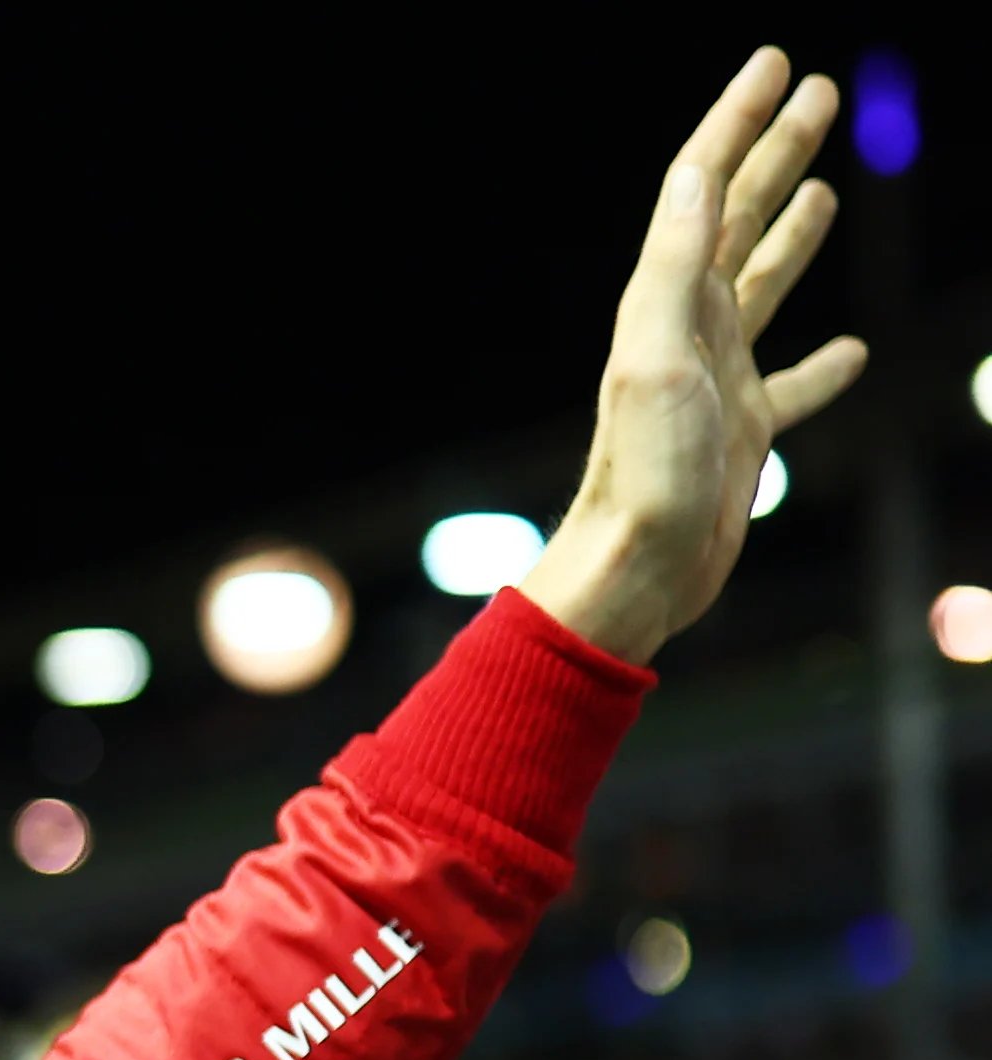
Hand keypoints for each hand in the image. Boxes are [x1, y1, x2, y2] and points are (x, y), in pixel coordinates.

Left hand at [519, 48, 867, 664]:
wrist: (636, 569)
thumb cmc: (645, 473)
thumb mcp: (655, 357)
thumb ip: (673, 267)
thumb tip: (697, 176)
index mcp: (667, 301)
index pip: (705, 186)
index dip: (738, 119)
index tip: (776, 61)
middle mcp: (689, 329)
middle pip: (740, 217)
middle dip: (775, 149)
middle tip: (818, 91)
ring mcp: (718, 378)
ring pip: (764, 285)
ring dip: (793, 231)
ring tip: (823, 186)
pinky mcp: (742, 433)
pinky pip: (792, 387)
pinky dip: (823, 365)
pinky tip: (851, 350)